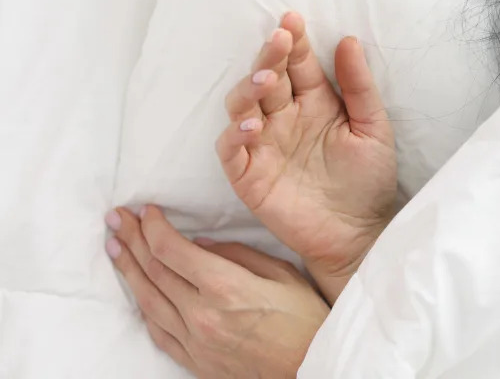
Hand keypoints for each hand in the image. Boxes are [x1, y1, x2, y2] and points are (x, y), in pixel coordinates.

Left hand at [105, 205, 328, 377]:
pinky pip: (158, 331)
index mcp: (225, 287)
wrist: (311, 369)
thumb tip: (201, 245)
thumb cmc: (305, 320)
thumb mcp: (283, 274)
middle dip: (132, 240)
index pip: (172, 251)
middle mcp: (202, 315)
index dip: (153, 228)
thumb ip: (239, 255)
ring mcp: (194, 341)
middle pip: (154, 271)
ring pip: (148, 301)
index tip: (146, 211)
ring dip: (128, 271)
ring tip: (114, 248)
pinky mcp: (195, 361)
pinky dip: (144, 308)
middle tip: (116, 219)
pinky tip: (137, 292)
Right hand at [216, 12, 396, 301]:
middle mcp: (284, 118)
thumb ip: (359, 86)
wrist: (361, 232)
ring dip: (249, 89)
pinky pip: (232, 150)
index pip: (298, 64)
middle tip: (278, 40)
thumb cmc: (368, 179)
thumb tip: (349, 39)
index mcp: (314, 102)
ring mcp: (264, 145)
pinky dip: (235, 135)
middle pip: (267, 78)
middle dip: (269, 56)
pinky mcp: (249, 175)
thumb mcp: (373, 127)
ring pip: (242, 106)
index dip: (293, 42)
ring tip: (267, 80)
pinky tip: (253, 125)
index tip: (293, 20)